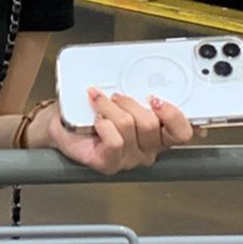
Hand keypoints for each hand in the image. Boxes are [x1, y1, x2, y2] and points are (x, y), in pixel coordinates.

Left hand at [45, 89, 198, 174]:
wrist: (60, 124)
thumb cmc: (88, 111)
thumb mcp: (119, 96)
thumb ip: (139, 91)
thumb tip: (149, 79)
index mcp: (156, 134)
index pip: (182, 133)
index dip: (177, 116)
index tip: (159, 99)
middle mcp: (146, 150)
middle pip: (153, 125)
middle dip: (131, 103)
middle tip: (117, 96)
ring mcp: (128, 159)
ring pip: (130, 127)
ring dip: (111, 108)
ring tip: (100, 102)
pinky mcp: (109, 164)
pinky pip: (114, 141)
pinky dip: (103, 124)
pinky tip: (96, 120)